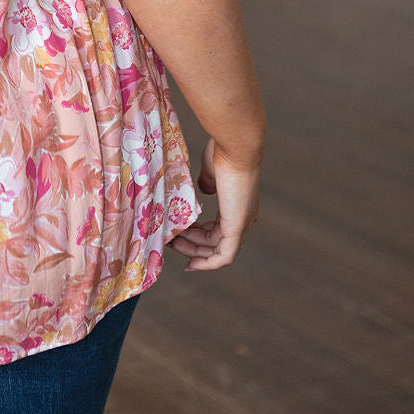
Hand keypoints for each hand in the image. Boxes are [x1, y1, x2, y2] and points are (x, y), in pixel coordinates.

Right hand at [169, 136, 260, 271]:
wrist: (235, 148)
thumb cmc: (224, 153)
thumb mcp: (212, 172)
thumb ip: (208, 183)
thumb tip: (205, 191)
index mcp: (237, 206)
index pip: (217, 229)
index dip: (198, 235)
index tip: (179, 234)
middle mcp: (243, 218)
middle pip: (215, 242)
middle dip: (191, 245)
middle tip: (170, 241)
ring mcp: (242, 225)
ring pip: (217, 251)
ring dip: (194, 253)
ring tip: (173, 246)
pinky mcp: (237, 228)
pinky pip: (223, 256)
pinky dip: (207, 263)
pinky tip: (191, 264)